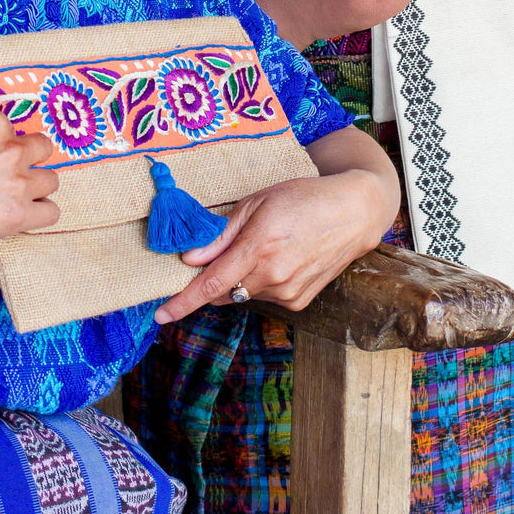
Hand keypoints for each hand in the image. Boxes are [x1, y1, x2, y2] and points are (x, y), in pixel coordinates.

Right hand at [0, 110, 58, 260]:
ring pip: (51, 180)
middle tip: (6, 175)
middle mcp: (12, 149)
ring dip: (35, 188)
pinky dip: (40, 214)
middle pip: (42, 149)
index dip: (1, 146)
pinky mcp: (17, 215)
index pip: (14, 131)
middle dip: (27, 161)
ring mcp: (18, 182)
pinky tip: (24, 216)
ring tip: (13, 197)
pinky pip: (51, 213)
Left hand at [152, 168, 388, 324]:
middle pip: (224, 290)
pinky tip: (282, 259)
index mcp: (258, 247)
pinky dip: (262, 282)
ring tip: (267, 246)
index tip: (160, 315)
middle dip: (215, 278)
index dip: (182, 302)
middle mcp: (273, 276)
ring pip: (244, 294)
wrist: (354, 214)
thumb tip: (191, 259)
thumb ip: (222, 235)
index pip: (210, 284)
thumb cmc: (304, 198)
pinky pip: (264, 297)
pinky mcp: (299, 302)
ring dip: (242, 278)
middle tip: (226, 252)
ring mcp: (288, 292)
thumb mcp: (258, 204)